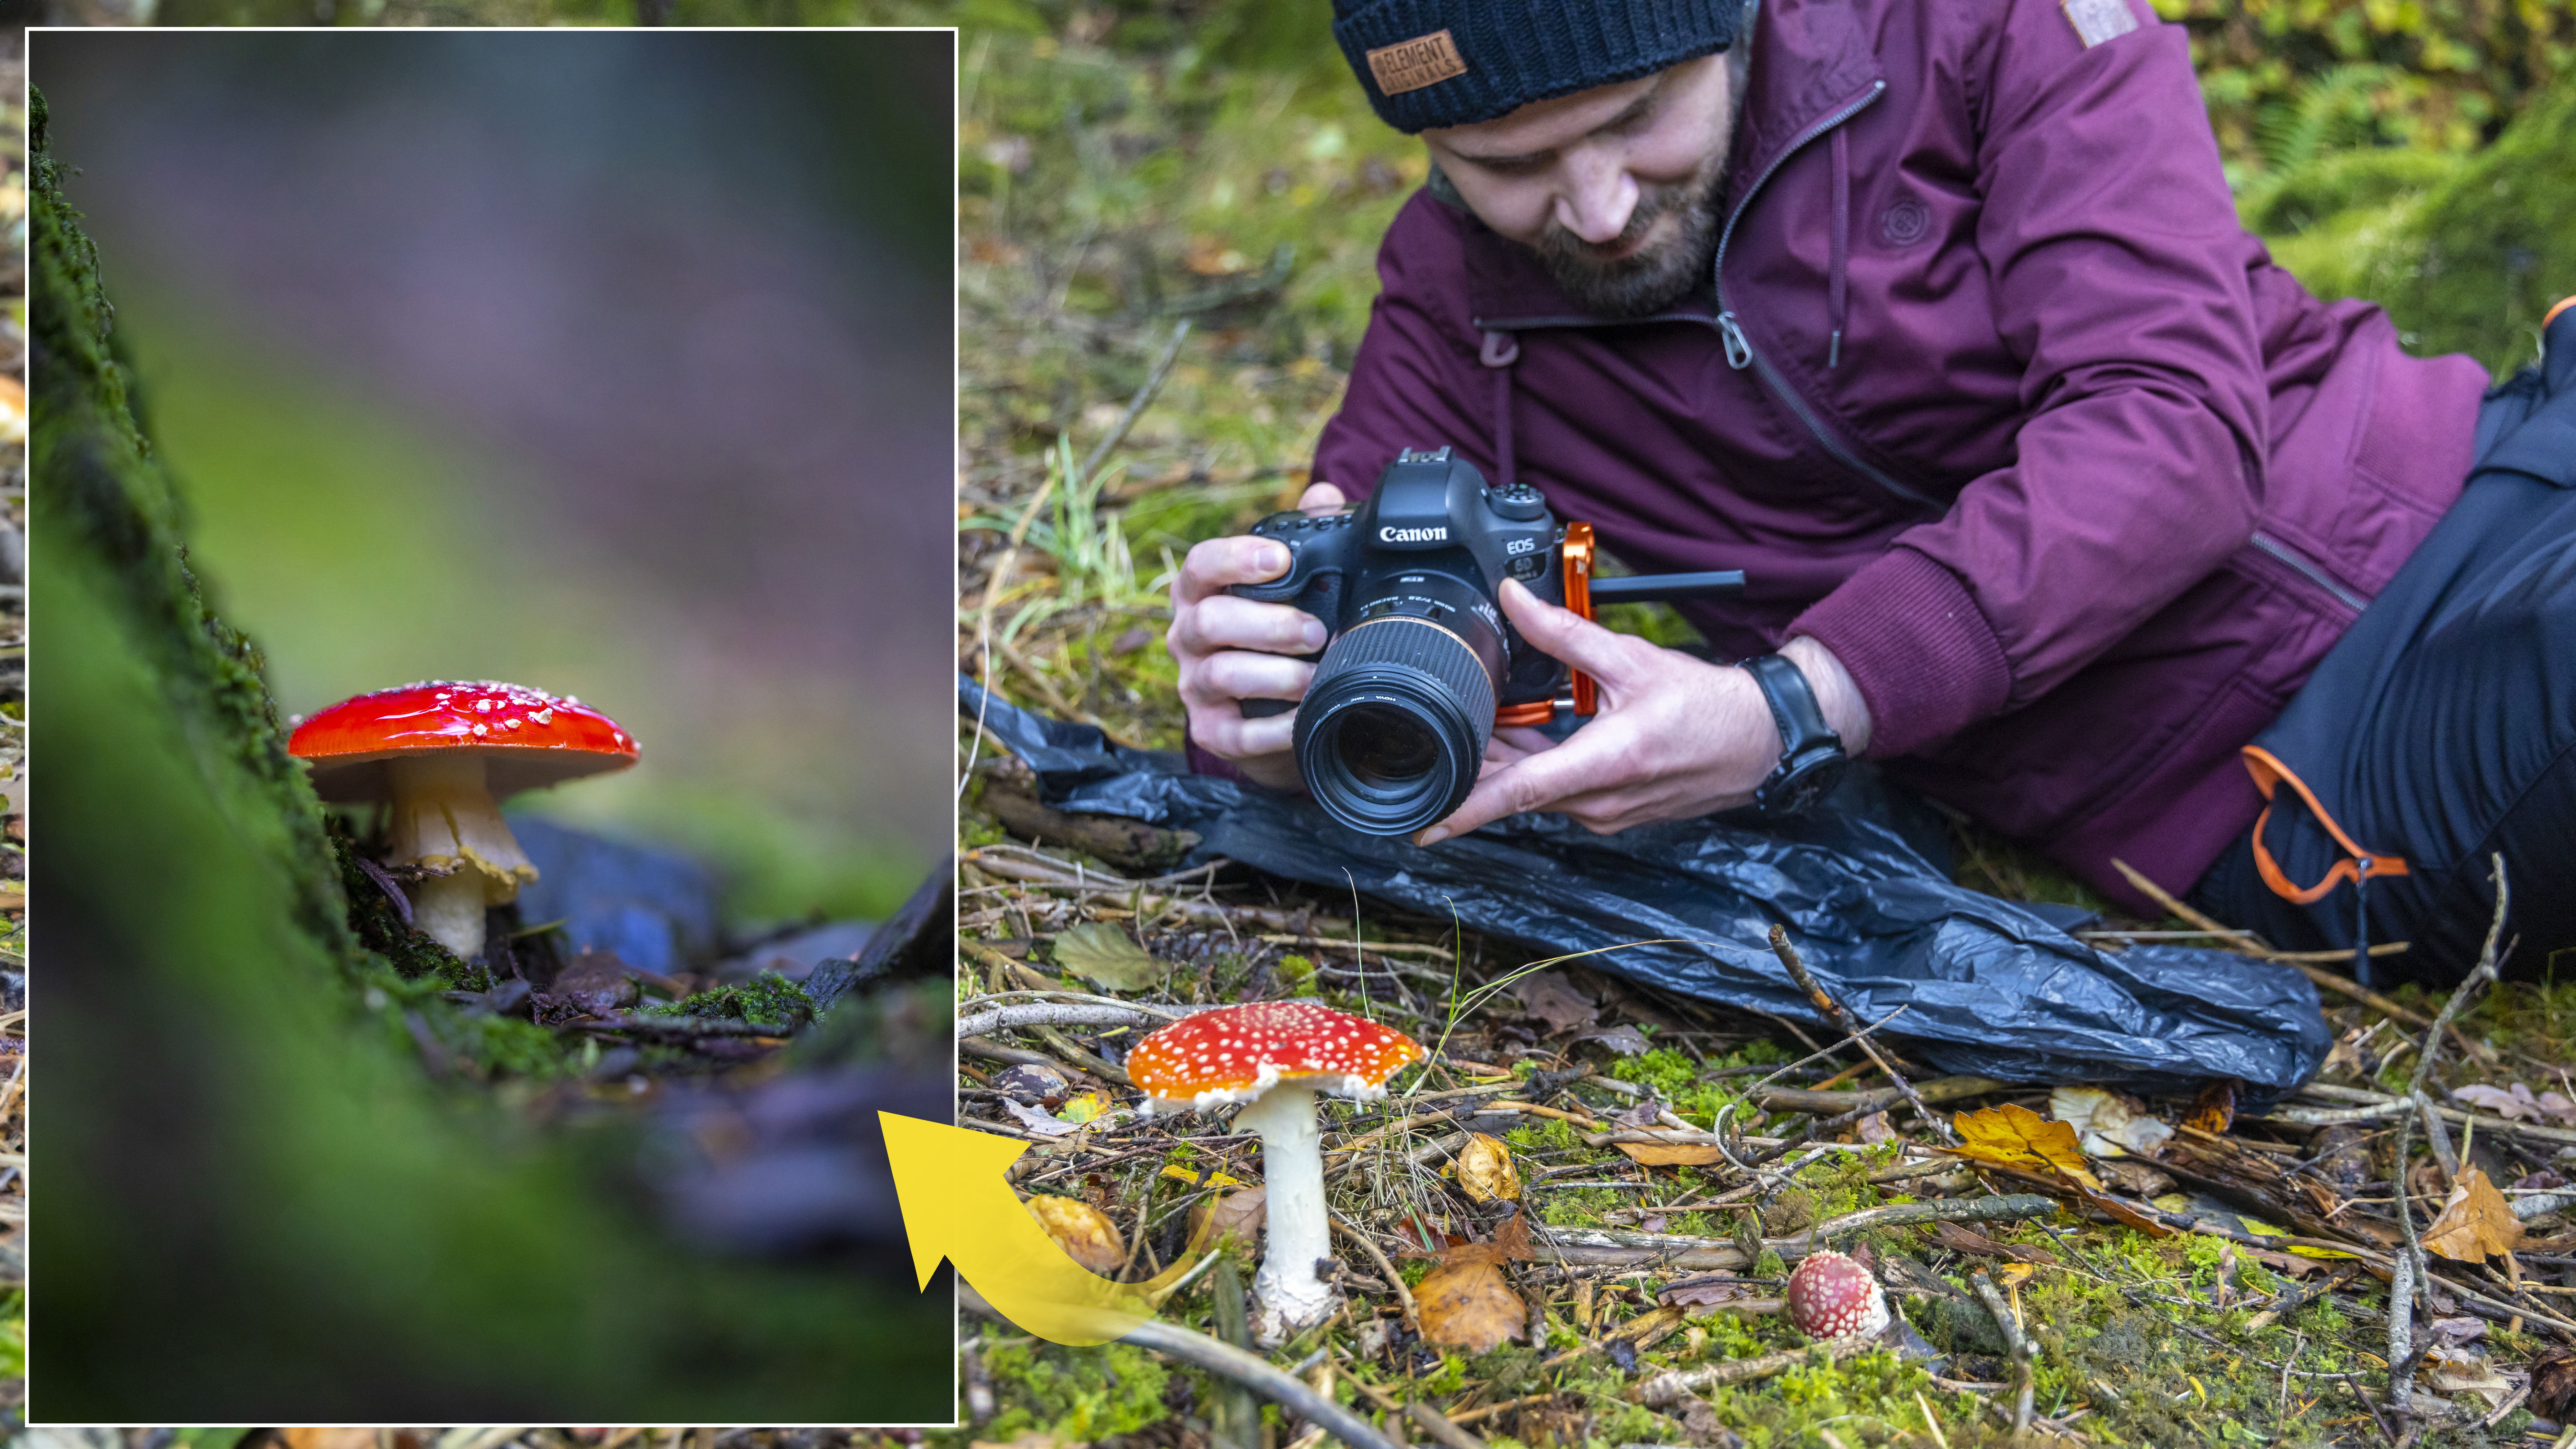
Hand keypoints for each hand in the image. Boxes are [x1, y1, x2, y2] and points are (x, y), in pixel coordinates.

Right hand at [1166, 482, 1346, 791]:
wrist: (1276, 715)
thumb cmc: (1278, 639)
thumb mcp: (1291, 589)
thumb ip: (1305, 538)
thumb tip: (1324, 496)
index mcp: (1202, 593)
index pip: (1201, 565)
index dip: (1236, 558)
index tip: (1282, 559)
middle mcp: (1187, 636)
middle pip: (1210, 621)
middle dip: (1269, 624)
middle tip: (1316, 630)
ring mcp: (1194, 686)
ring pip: (1221, 674)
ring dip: (1275, 674)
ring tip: (1317, 676)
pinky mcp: (1210, 732)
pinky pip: (1234, 733)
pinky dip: (1273, 728)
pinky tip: (1303, 718)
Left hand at [1416, 580, 1873, 843]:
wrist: (1760, 741)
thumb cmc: (1705, 705)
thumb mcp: (1630, 659)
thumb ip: (1564, 633)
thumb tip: (1514, 600)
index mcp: (1604, 765)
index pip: (1519, 795)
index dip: (1466, 810)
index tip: (1425, 825)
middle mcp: (1600, 801)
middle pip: (1517, 791)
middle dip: (1480, 765)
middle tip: (1449, 734)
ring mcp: (1607, 813)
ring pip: (1538, 792)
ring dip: (1511, 761)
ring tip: (1493, 722)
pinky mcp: (1614, 812)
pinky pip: (1561, 794)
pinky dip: (1540, 767)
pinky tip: (1533, 735)